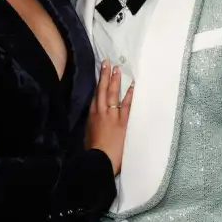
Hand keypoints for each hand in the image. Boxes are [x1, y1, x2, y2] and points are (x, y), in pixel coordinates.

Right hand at [86, 61, 132, 175]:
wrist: (98, 159)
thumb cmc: (92, 150)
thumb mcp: (89, 134)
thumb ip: (93, 124)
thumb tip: (96, 121)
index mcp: (92, 115)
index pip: (95, 95)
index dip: (98, 83)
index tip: (100, 73)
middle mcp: (100, 112)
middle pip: (103, 90)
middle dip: (105, 76)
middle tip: (108, 63)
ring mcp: (111, 116)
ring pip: (113, 94)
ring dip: (115, 80)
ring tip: (117, 68)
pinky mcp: (121, 122)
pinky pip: (126, 105)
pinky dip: (129, 95)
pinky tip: (132, 86)